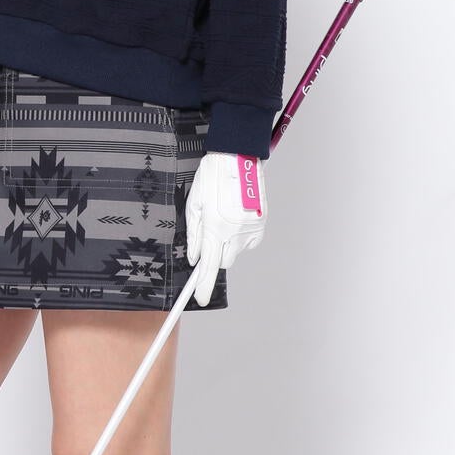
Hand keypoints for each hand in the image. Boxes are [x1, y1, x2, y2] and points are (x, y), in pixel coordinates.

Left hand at [185, 150, 267, 306]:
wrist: (238, 155)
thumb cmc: (213, 175)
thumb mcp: (195, 203)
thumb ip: (193, 234)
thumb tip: (193, 257)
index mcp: (215, 225)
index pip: (209, 264)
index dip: (203, 285)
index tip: (199, 298)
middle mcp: (234, 230)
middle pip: (224, 261)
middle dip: (216, 255)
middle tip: (211, 236)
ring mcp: (251, 227)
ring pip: (237, 251)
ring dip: (229, 242)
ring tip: (224, 217)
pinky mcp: (261, 222)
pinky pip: (250, 241)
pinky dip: (242, 236)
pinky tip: (236, 218)